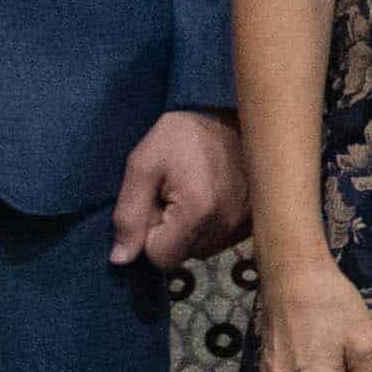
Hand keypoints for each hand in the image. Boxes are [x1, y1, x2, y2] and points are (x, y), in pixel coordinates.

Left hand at [112, 110, 245, 267]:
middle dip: (168, 233)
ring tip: (190, 194)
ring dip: (187, 231)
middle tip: (171, 194)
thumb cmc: (181, 135)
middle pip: (180, 255)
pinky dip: (207, 226)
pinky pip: (218, 240)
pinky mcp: (251, 223)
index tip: (155, 202)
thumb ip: (128, 213)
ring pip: (199, 250)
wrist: (226, 112)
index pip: (159, 257)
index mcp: (197, 213)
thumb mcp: (143, 164)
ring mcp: (242, 226)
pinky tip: (209, 198)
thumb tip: (120, 260)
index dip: (148, 234)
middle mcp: (224, 226)